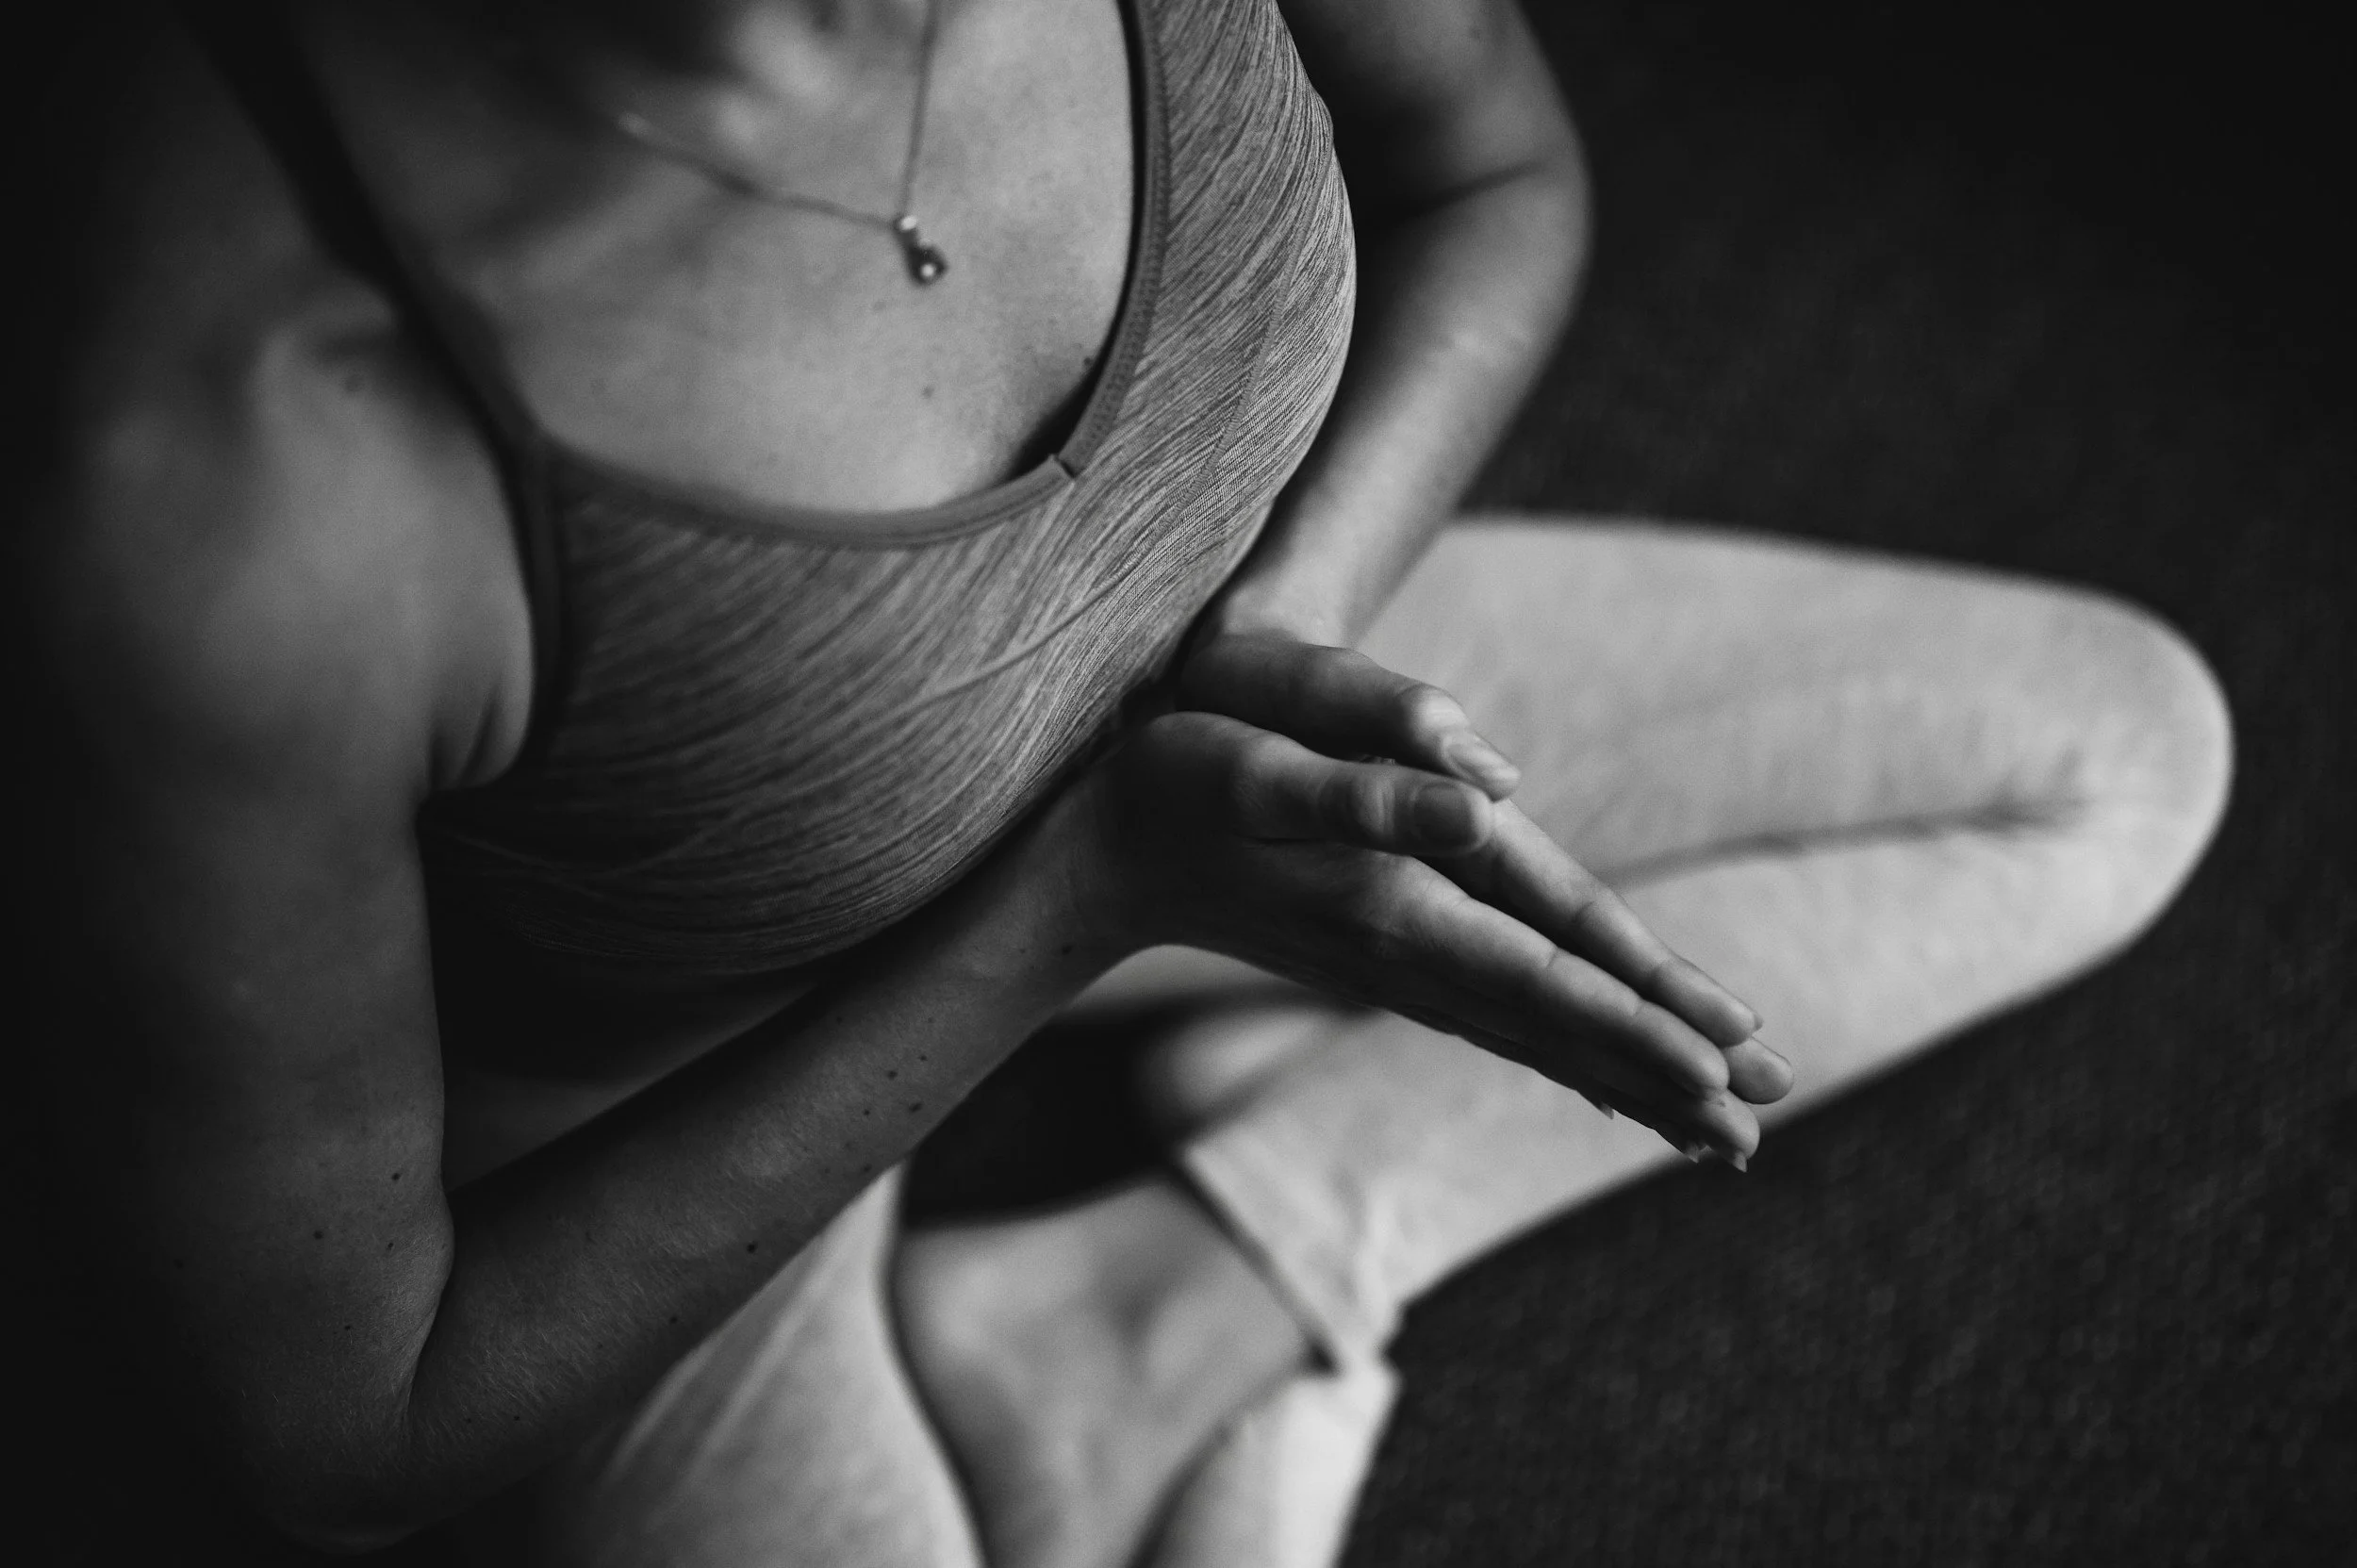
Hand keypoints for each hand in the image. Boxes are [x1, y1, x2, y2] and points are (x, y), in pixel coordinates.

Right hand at [1066, 636, 1790, 1162]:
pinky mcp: (1385, 964)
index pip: (1542, 975)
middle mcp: (1404, 956)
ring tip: (1711, 1137)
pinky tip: (1601, 1084)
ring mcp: (1393, 971)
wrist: (1099, 851)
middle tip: (1756, 1135)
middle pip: (1553, 1028)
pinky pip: (1497, 1027)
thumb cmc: (1175, 781)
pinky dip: (1563, 1061)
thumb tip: (1488, 805)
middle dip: (1659, 1077)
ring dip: (1622, 1085)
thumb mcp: (1257, 765)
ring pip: (1531, 1040)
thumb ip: (1370, 793)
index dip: (1634, 1017)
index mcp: (1393, 907)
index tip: (1722, 1068)